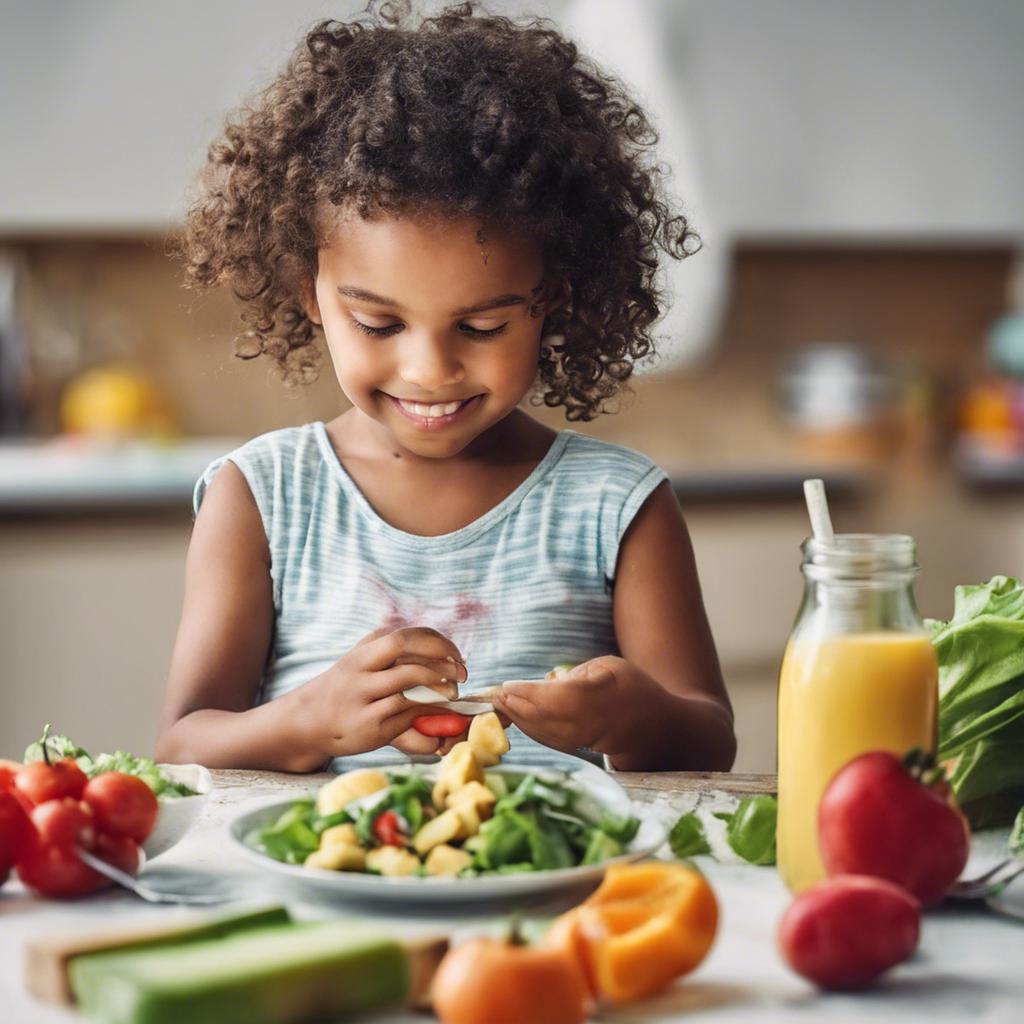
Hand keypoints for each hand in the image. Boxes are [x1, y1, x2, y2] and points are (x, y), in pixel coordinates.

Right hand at [302, 627, 467, 758]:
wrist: (309, 721)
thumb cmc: (350, 690)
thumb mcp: (365, 662)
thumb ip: (396, 652)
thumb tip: (446, 653)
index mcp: (365, 649)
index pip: (407, 634)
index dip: (438, 642)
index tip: (457, 655)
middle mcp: (361, 668)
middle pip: (403, 647)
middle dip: (440, 656)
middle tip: (462, 672)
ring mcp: (363, 696)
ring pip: (410, 684)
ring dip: (439, 688)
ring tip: (452, 693)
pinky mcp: (370, 726)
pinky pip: (408, 714)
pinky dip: (429, 712)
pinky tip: (438, 712)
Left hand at [492, 656, 659, 756]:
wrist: (655, 727)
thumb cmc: (628, 687)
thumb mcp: (607, 666)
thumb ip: (575, 675)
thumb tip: (542, 685)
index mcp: (605, 693)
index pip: (562, 696)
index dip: (531, 694)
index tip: (508, 686)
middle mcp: (597, 720)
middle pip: (549, 718)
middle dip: (517, 707)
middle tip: (495, 696)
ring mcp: (589, 740)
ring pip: (547, 734)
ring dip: (518, 720)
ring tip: (499, 705)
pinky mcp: (582, 750)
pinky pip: (550, 741)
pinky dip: (529, 731)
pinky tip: (514, 718)